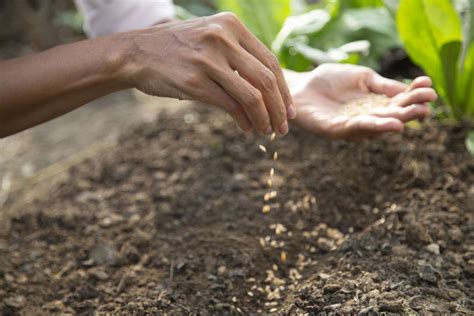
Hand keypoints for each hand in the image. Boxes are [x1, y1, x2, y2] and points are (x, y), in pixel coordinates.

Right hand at [123, 13, 295, 134]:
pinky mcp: (195, 82)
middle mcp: (222, 39)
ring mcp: (208, 60)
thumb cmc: (178, 49)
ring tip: (268, 131)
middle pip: (266, 79)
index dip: (284, 89)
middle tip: (284, 127)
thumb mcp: (211, 38)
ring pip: (252, 96)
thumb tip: (268, 86)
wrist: (137, 53)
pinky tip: (248, 129)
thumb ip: (238, 54)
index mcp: (231, 26)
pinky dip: (244, 121)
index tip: (289, 110)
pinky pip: (230, 105)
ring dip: (265, 119)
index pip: (270, 61)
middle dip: (279, 108)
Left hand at [288, 64, 436, 140]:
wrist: (300, 85)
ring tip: (410, 117)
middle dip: (410, 111)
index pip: (399, 101)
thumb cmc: (330, 80)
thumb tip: (408, 89)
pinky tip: (388, 123)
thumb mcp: (362, 77)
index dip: (414, 94)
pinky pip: (355, 128)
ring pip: (376, 126)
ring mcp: (352, 126)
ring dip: (394, 121)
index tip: (428, 85)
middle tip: (427, 105)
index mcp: (375, 104)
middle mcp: (367, 118)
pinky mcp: (335, 130)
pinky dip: (372, 126)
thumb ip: (382, 85)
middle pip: (392, 116)